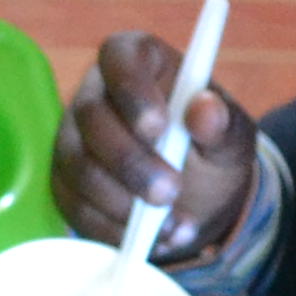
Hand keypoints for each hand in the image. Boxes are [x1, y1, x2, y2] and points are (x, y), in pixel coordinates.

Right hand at [52, 31, 257, 258]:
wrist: (195, 200)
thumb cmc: (211, 152)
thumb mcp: (231, 139)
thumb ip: (223, 123)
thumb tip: (205, 111)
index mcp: (138, 63)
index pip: (118, 56)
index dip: (132, 90)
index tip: (159, 127)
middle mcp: (96, 94)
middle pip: (92, 118)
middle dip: (131, 162)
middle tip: (170, 193)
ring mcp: (73, 139)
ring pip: (79, 167)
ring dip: (124, 202)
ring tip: (171, 225)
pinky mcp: (64, 183)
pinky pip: (75, 206)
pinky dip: (113, 228)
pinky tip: (150, 238)